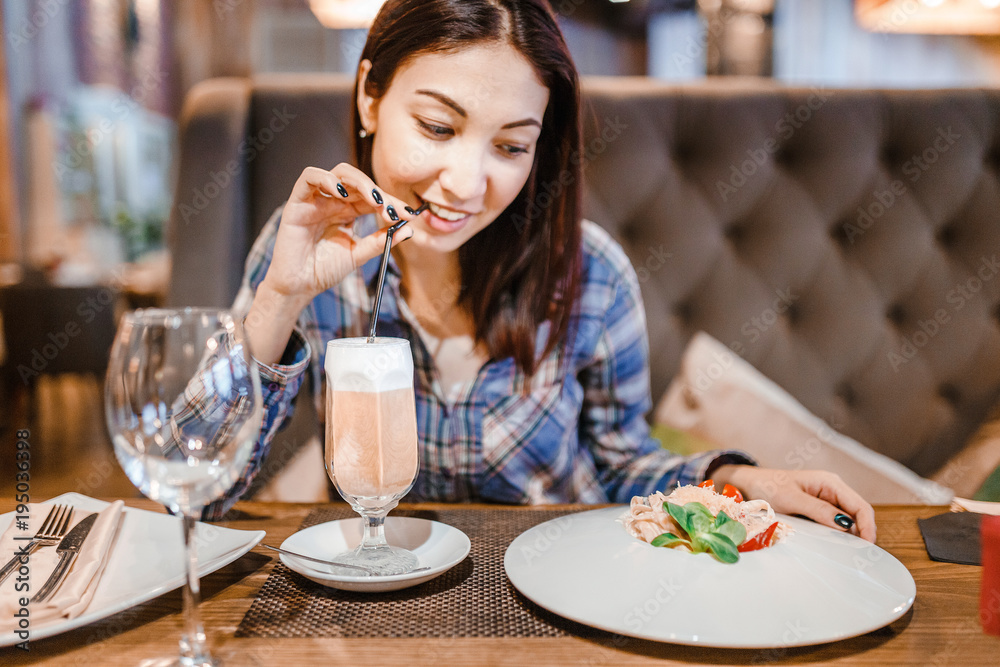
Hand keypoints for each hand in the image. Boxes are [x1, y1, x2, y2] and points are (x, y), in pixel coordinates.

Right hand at [263, 164, 418, 299]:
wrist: (300, 285)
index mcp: (348, 212)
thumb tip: (409, 230)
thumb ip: (380, 240)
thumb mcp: (358, 254)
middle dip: (379, 192)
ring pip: (338, 173)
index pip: (373, 198)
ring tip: (373, 199)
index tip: (409, 214)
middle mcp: (333, 201)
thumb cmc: (324, 270)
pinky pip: (309, 177)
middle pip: (359, 183)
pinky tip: (342, 193)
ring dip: (359, 182)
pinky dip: (327, 179)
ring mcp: (316, 200)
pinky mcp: (298, 202)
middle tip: (393, 208)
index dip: (391, 202)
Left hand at [710, 465, 876, 542]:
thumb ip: (819, 511)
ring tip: (850, 555)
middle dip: (862, 534)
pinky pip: (834, 524)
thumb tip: (846, 526)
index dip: (868, 527)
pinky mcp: (818, 510)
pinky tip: (836, 548)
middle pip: (858, 515)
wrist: (748, 485)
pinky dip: (838, 536)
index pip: (860, 506)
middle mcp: (832, 490)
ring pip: (848, 522)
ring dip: (851, 537)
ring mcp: (826, 500)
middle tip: (860, 558)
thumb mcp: (792, 499)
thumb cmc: (767, 487)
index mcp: (830, 483)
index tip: (867, 547)